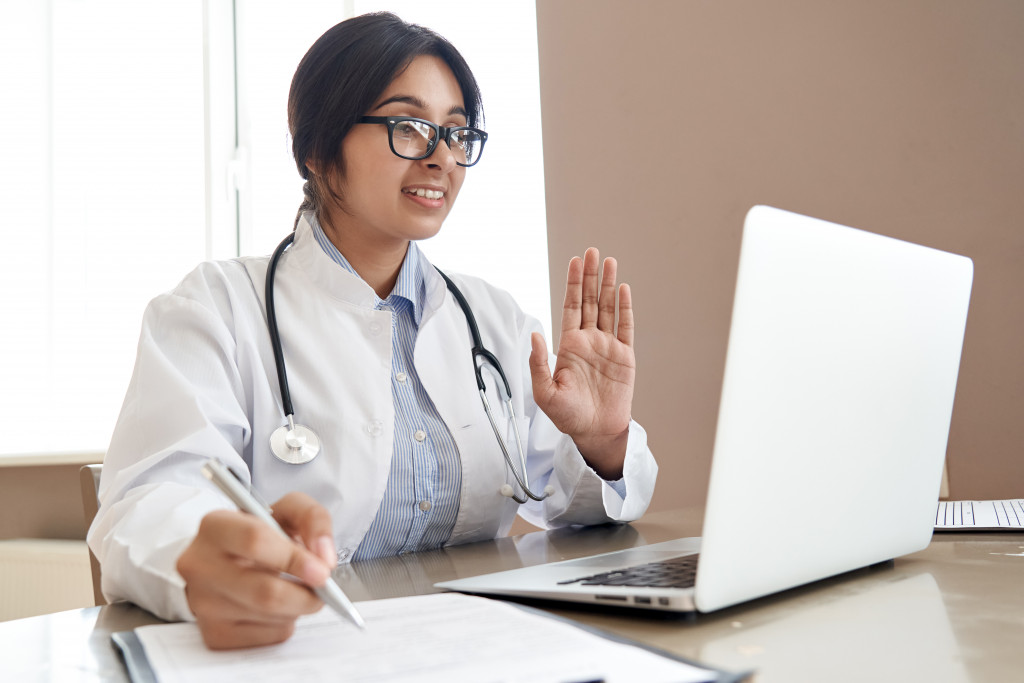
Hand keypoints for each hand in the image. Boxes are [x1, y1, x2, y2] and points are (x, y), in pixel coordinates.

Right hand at [176, 492, 336, 648]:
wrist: (227, 560)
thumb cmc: (260, 534)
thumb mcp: (287, 511)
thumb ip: (313, 518)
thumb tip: (324, 558)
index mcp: (215, 526)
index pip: (255, 542)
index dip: (295, 559)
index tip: (322, 570)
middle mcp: (200, 565)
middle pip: (265, 592)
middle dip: (305, 594)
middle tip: (323, 589)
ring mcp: (203, 603)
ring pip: (270, 616)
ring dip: (297, 607)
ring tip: (295, 588)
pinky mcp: (214, 634)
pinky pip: (267, 636)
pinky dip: (285, 623)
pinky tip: (278, 606)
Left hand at [529, 247, 634, 479]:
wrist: (595, 432)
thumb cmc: (568, 416)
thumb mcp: (545, 393)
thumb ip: (539, 364)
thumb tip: (535, 334)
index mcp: (568, 346)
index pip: (571, 307)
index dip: (573, 284)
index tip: (576, 262)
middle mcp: (588, 341)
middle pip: (589, 301)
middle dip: (590, 276)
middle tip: (593, 252)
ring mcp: (607, 347)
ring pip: (608, 308)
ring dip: (608, 285)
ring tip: (609, 261)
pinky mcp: (625, 356)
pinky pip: (625, 327)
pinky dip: (625, 308)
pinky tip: (623, 289)